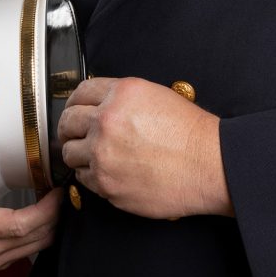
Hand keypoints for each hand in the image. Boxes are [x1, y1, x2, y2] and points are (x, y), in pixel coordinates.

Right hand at [0, 118, 61, 268]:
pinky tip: (47, 207)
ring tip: (59, 193)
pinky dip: (44, 230)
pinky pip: (29, 248)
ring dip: (53, 222)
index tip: (57, 187)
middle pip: (34, 237)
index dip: (45, 209)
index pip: (17, 226)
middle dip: (56, 212)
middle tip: (65, 184)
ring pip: (36, 246)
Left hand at [58, 77, 232, 219]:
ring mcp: (103, 154)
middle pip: (67, 122)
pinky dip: (91, 175)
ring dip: (79, 153)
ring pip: (70, 153)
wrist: (207, 164)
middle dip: (69, 128)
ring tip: (95, 155)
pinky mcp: (106, 183)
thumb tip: (98, 105)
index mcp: (121, 94)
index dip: (75, 102)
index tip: (75, 110)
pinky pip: (83, 178)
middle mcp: (107, 120)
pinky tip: (109, 171)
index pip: (80, 92)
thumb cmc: (189, 132)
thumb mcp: (155, 96)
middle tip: (75, 134)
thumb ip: (121, 98)